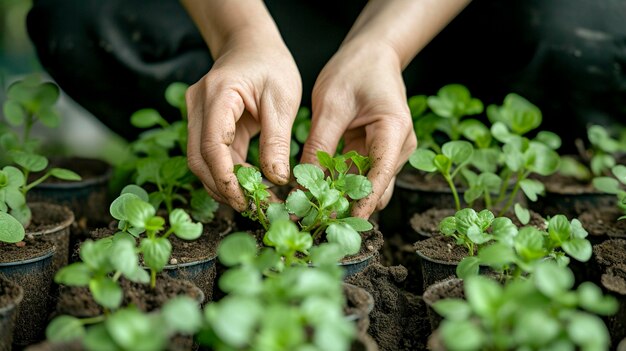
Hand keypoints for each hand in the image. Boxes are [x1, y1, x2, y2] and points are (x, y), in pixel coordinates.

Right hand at [185, 38, 300, 210]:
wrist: (252, 45)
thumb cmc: (271, 66)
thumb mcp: (282, 102)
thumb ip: (277, 141)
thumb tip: (276, 179)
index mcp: (217, 94)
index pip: (211, 144)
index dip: (225, 176)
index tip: (244, 199)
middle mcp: (198, 105)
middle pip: (198, 158)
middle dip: (222, 187)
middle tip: (251, 207)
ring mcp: (196, 114)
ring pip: (201, 160)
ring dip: (223, 184)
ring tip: (253, 201)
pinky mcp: (204, 123)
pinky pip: (211, 154)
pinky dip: (227, 172)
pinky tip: (248, 185)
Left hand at [302, 41, 416, 217]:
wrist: (372, 55)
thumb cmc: (354, 70)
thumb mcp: (330, 104)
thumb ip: (320, 144)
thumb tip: (305, 183)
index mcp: (394, 129)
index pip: (380, 174)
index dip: (360, 201)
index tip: (339, 221)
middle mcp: (400, 146)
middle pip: (376, 186)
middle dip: (349, 204)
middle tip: (315, 217)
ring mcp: (392, 151)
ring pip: (369, 185)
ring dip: (345, 196)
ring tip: (314, 208)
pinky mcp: (380, 153)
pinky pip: (362, 175)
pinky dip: (343, 184)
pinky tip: (320, 191)